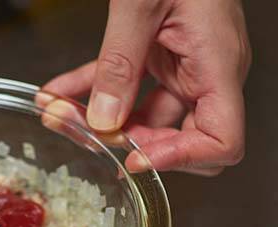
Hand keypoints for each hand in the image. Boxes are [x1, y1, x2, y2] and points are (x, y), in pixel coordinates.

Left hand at [41, 0, 250, 175]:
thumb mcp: (140, 6)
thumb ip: (121, 64)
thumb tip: (104, 121)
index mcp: (218, 64)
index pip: (221, 140)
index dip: (182, 159)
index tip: (137, 160)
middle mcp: (206, 71)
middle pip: (177, 135)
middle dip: (130, 142)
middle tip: (90, 136)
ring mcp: (182, 66)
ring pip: (142, 114)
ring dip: (98, 118)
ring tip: (57, 114)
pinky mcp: (159, 55)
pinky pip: (124, 84)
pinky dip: (90, 89)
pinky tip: (56, 93)